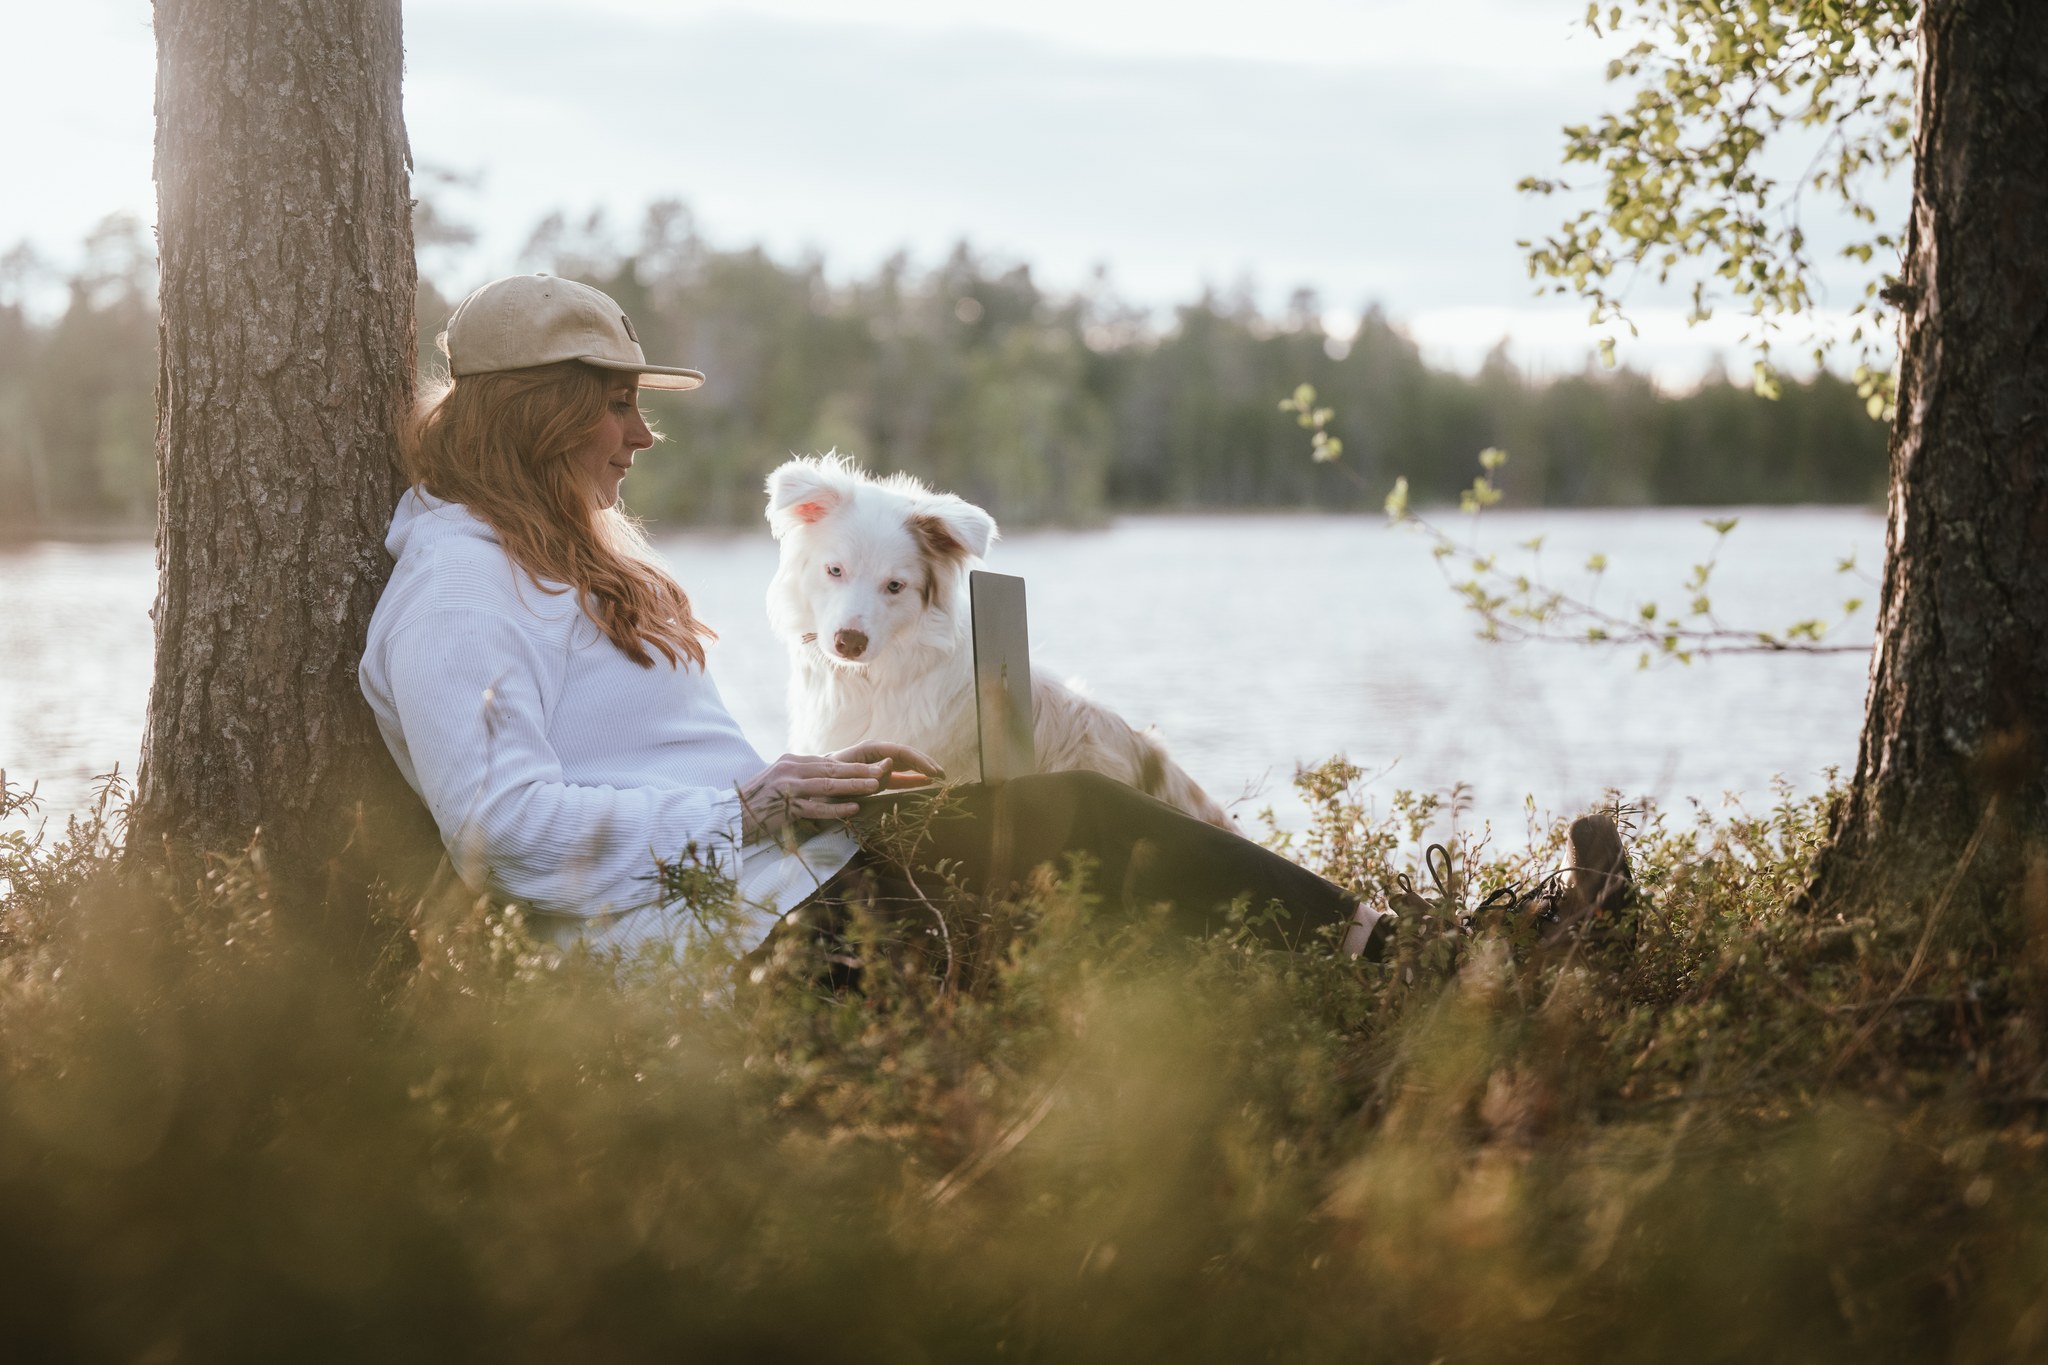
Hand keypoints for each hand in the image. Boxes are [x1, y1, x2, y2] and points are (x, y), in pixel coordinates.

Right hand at [736, 744, 943, 843]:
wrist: (729, 818)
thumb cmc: (758, 805)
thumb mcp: (781, 783)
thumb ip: (804, 778)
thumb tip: (831, 777)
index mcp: (792, 762)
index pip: (829, 763)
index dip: (855, 765)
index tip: (878, 767)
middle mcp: (790, 768)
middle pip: (832, 769)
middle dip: (861, 770)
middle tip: (886, 772)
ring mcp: (786, 787)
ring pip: (827, 785)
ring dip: (854, 785)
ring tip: (877, 786)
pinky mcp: (783, 807)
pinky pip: (815, 808)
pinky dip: (835, 809)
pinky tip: (853, 810)